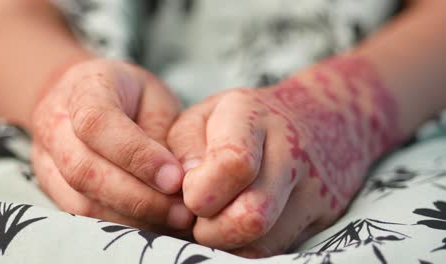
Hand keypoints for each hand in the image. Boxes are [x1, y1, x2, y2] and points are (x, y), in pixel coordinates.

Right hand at [31, 59, 193, 231]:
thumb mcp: (155, 98)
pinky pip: (82, 216)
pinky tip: (152, 223)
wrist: (88, 97)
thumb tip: (181, 182)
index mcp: (83, 88)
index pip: (97, 123)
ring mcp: (46, 159)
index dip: (137, 155)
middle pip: (84, 170)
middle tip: (181, 211)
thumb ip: (163, 134)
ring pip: (80, 202)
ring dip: (132, 218)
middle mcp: (53, 124)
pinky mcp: (52, 188)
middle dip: (139, 198)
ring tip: (172, 219)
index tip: (175, 178)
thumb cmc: (131, 96)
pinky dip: (120, 225)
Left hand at [167, 56, 400, 256]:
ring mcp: (314, 188)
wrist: (320, 117)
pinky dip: (248, 247)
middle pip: (252, 216)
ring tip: (219, 219)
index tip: (191, 191)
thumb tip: (181, 189)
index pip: (234, 163)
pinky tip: (239, 227)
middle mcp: (290, 153)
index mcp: (252, 118)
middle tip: (201, 216)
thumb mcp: (205, 114)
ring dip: (228, 243)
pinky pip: (277, 250)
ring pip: (264, 244)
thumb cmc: (247, 120)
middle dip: (210, 230)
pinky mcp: (325, 215)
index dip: (202, 190)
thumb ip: (184, 146)